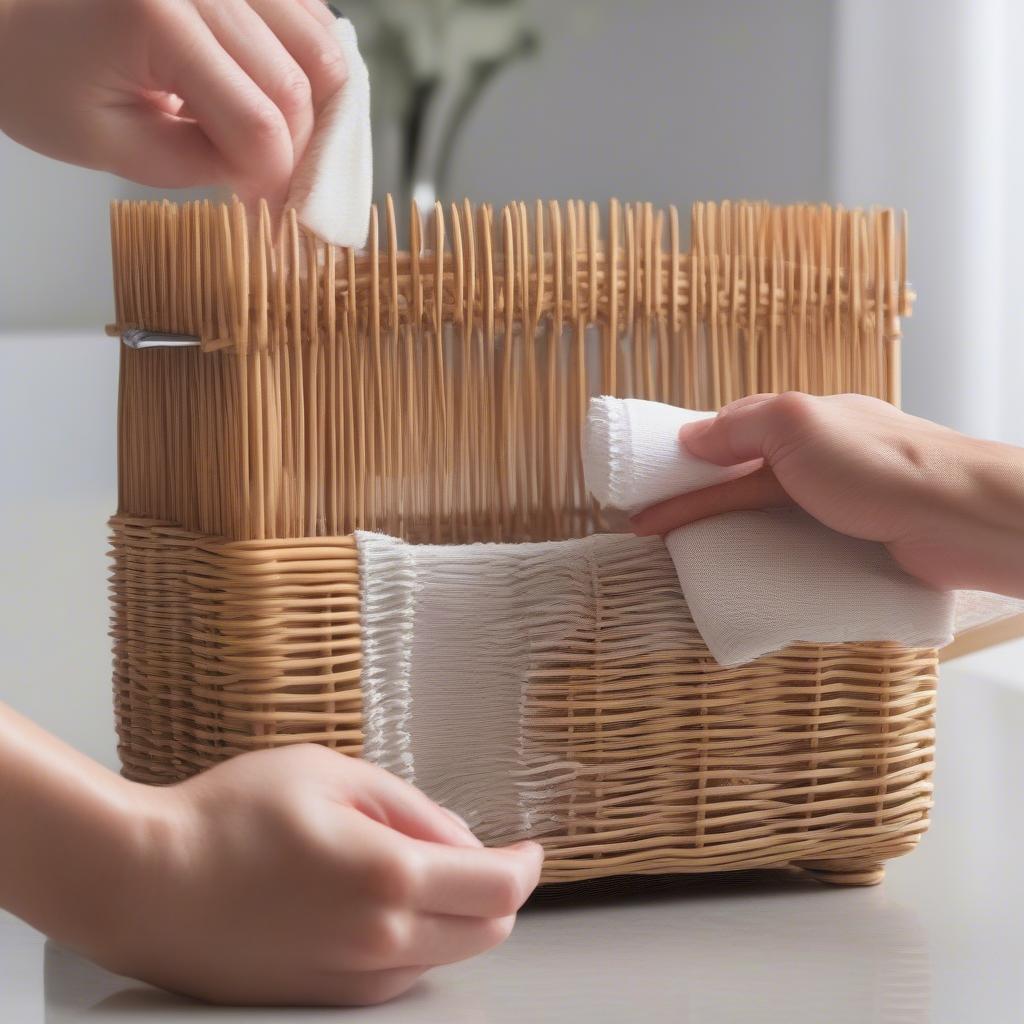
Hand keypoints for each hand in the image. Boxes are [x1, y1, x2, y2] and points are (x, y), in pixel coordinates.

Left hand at [0, 0, 346, 204]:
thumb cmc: (41, 74)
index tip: (272, 223)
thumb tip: (271, 178)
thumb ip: (200, 166)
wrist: (14, 15)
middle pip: (300, 87)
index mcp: (156, 14)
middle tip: (282, 195)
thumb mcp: (112, 145)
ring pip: (324, 51)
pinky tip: (289, 106)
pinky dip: (314, 72)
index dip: (275, 186)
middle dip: (302, 156)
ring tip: (288, 153)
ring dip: (320, 115)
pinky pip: (313, 20)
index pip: (258, 124)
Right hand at [0, 704, 542, 1006]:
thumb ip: (410, 807)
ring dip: (455, 918)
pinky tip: (378, 905)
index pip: (498, 887)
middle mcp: (382, 942)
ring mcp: (353, 979)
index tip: (530, 849)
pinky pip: (399, 976)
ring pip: (446, 956)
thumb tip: (464, 840)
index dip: (526, 865)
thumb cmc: (231, 816)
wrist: (147, 883)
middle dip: (498, 893)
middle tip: (481, 857)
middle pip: (486, 931)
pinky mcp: (324, 998)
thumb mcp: (331, 775)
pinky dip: (415, 941)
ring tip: (415, 871)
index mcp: (390, 876)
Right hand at [631, 392, 1023, 596]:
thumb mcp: (797, 425)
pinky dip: (761, 557)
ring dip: (723, 533)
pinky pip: (792, 548)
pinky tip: (745, 575)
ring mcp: (837, 503)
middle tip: (650, 530)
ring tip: (686, 559)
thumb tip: (691, 436)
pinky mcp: (852, 544)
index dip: (685, 460)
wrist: (959, 521)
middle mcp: (819, 457)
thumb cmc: (880, 466)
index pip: (730, 435)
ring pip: (764, 517)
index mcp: (805, 422)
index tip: (646, 489)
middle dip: (694, 502)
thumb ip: (741, 424)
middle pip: (740, 479)